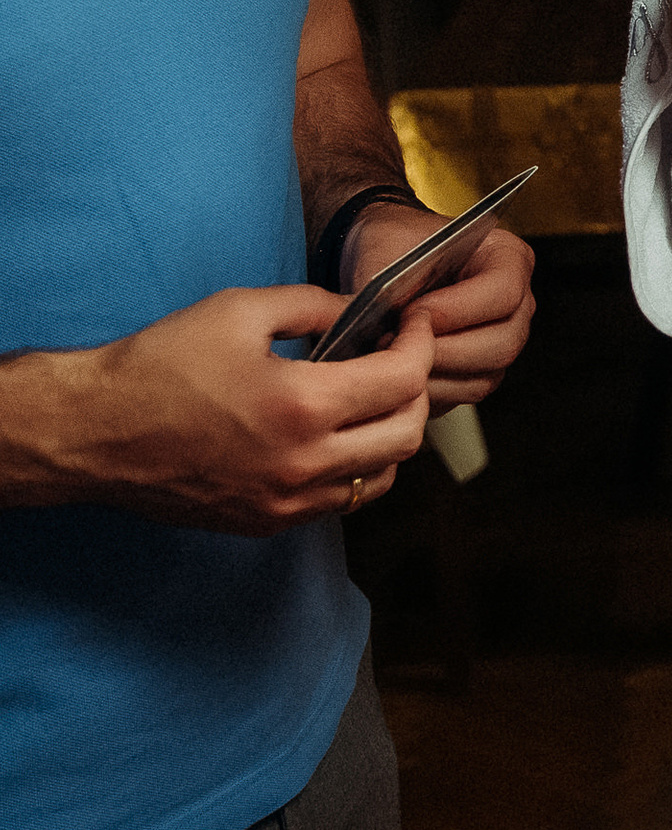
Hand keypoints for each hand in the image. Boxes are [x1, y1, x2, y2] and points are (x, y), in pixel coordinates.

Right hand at [20, 287, 434, 532]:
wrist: (93, 431)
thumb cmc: (160, 366)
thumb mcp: (241, 310)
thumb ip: (316, 306)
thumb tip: (364, 311)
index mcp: (301, 406)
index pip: (404, 380)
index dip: (420, 344)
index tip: (413, 325)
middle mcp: (303, 464)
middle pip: (408, 434)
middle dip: (417, 389)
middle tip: (400, 359)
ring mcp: (286, 502)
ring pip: (382, 476)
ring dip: (392, 434)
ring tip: (373, 398)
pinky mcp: (267, 523)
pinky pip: (341, 501)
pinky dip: (357, 468)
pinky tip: (338, 435)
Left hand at [340, 203, 535, 412]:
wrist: (385, 262)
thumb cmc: (394, 248)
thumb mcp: (387, 251)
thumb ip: (388, 283)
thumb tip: (377, 320)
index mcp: (507, 257)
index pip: (504, 291)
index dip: (458, 308)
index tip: (410, 313)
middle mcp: (518, 302)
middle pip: (503, 342)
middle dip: (444, 349)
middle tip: (396, 341)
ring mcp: (504, 340)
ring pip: (486, 375)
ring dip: (435, 374)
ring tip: (392, 358)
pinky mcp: (484, 371)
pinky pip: (466, 394)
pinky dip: (432, 390)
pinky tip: (400, 372)